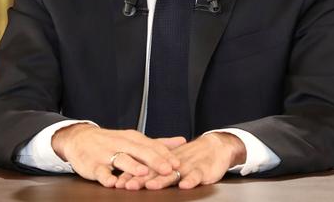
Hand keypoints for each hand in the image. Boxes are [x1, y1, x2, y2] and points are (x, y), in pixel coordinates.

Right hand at [51, 123, 185, 187]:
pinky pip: (100, 171)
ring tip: (143, 173)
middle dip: (155, 160)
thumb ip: (158, 142)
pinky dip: (106, 176)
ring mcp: (107, 154)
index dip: (165, 155)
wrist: (81, 138)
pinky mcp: (94, 165)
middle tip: (168, 169)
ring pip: (122, 159)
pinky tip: (112, 182)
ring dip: (133, 166)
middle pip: (141, 151)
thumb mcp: (135, 139)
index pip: (152, 145)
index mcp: (133, 138)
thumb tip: (181, 141)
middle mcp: (122, 144)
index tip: (178, 163)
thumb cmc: (113, 141)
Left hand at [115, 132, 246, 189]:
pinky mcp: (202, 170)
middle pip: (154, 171)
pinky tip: (184, 185)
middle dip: (141, 178)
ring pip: (172, 173)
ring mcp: (186, 166)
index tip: (118, 182)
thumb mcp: (170, 163)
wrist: (215, 147)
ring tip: (151, 185)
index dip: (132, 175)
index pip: (144, 168)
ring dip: (161, 179)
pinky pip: (195, 175)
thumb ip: (153, 170)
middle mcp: (172, 163)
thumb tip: (131, 178)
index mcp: (163, 161)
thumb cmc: (190, 158)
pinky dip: (190, 180)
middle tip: (128, 185)